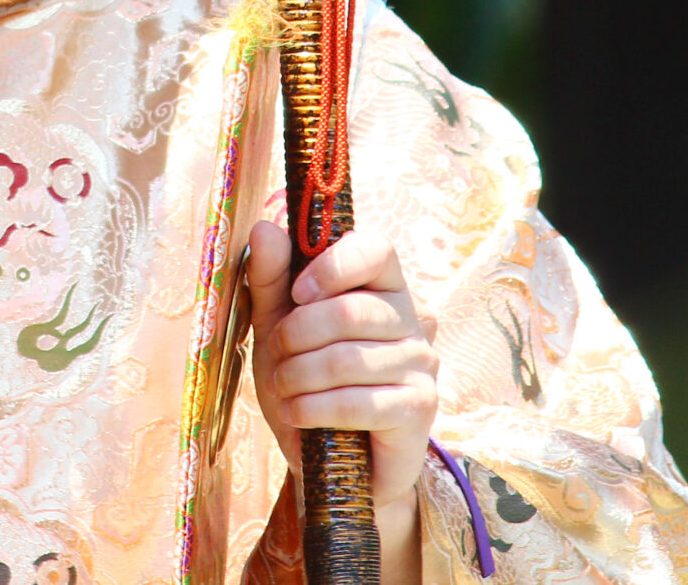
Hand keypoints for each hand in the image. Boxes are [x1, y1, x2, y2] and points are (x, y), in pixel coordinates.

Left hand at [245, 221, 439, 560]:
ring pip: (348, 359)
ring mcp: (421, 363)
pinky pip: (358, 401)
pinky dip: (314, 408)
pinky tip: (297, 414)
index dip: (333, 266)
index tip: (297, 293)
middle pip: (351, 310)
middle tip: (278, 357)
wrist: (328, 459)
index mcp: (381, 286)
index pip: (376, 249)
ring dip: (298, 377)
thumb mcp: (277, 326)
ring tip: (284, 389)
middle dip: (296, 336)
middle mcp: (412, 318)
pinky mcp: (420, 408)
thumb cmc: (305, 381)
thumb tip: (266, 227)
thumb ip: (270, 278)